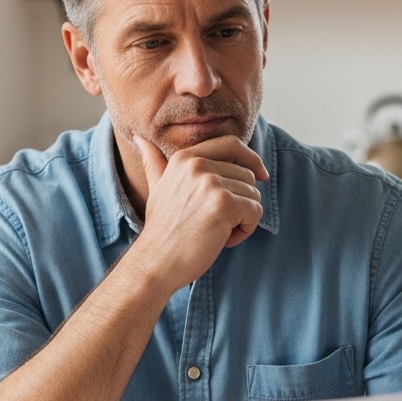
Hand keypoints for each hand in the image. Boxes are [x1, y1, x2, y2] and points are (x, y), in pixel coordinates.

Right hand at [127, 134, 267, 291]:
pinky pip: (255, 212)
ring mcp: (211, 183)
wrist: (156, 262)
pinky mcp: (224, 204)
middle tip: (218, 222)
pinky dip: (246, 230)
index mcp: (185, 158)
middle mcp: (198, 165)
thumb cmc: (161, 230)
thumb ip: (155, 162)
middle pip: (247, 174)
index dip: (251, 158)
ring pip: (254, 195)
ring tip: (217, 232)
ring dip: (243, 219)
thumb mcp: (157, 188)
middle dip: (242, 201)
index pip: (231, 144)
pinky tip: (223, 240)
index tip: (261, 175)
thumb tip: (140, 138)